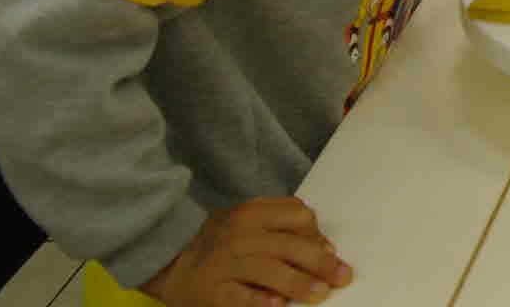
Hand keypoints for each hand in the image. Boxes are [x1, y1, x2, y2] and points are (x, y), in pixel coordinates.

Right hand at [141, 198, 350, 306]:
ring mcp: (225, 263)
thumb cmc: (218, 242)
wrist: (168, 259)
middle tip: (341, 277)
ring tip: (319, 293)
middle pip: (289, 246)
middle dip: (320, 263)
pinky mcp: (212, 291)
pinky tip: (279, 306)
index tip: (330, 252)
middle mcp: (239, 235)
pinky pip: (241, 297)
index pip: (297, 217)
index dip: (317, 235)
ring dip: (298, 283)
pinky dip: (261, 301)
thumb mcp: (247, 221)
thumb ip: (282, 226)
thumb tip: (325, 247)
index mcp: (251, 213)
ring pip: (269, 271)